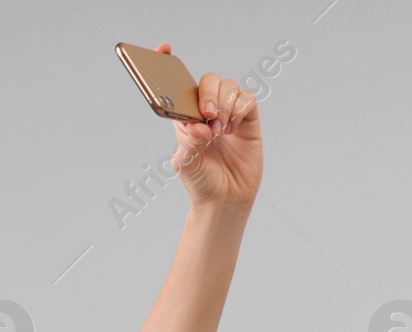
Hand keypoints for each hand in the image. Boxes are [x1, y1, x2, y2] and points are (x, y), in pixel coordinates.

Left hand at [155, 42, 261, 212]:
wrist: (225, 201)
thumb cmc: (202, 183)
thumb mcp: (187, 166)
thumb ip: (190, 147)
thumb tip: (199, 128)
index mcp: (185, 118)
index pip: (177, 86)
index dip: (169, 64)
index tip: (164, 49)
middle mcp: (206, 112)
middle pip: (208, 81)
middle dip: (208, 93)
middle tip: (207, 115)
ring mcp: (228, 115)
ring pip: (229, 87)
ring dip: (225, 105)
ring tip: (220, 131)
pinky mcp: (248, 121)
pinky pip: (247, 100)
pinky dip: (240, 109)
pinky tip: (233, 129)